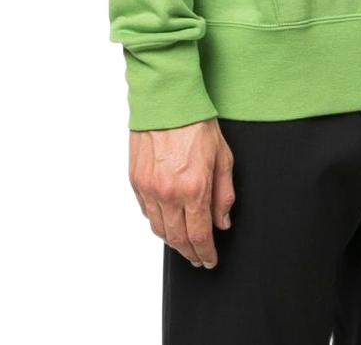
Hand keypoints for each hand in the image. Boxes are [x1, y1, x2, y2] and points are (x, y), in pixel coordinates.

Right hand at [129, 119, 235, 268]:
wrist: (167, 100)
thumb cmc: (197, 122)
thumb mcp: (223, 156)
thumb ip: (224, 193)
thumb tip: (222, 221)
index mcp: (194, 187)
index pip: (199, 235)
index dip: (205, 253)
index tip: (209, 260)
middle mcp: (169, 192)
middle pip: (178, 239)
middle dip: (190, 253)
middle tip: (197, 258)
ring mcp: (149, 188)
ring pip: (160, 229)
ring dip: (173, 241)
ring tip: (184, 244)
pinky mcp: (136, 180)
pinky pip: (147, 212)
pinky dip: (158, 222)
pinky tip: (168, 221)